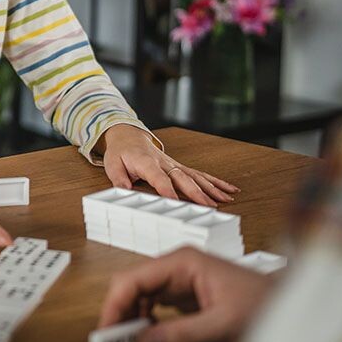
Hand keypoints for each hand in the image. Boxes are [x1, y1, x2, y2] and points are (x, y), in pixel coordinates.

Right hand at [98, 247, 275, 341]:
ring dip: (130, 319)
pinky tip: (146, 338)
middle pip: (132, 286)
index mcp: (182, 261)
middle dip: (119, 313)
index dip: (114, 305)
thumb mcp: (223, 324)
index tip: (107, 330)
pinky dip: (145, 322)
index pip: (133, 279)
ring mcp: (180, 280)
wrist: (294, 307)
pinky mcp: (185, 295)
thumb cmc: (266, 304)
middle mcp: (177, 266)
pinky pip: (154, 306)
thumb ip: (181, 334)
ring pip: (140, 296)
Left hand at [101, 124, 239, 206]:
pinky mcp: (180, 167)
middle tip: (209, 205)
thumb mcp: (112, 164)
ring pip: (195, 176)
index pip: (158, 177)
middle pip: (182, 178)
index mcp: (146, 162)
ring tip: (225, 200)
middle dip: (196, 192)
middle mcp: (164, 163)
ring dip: (211, 188)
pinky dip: (215, 182)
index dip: (166, 189)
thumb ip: (118, 178)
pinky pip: (199, 174)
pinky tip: (229, 190)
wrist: (128, 136)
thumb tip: (124, 191)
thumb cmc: (121, 152)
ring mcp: (174, 164)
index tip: (175, 201)